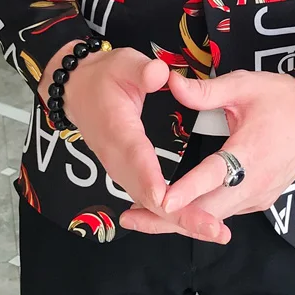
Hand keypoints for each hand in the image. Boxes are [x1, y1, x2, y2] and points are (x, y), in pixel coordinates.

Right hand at [38, 43, 229, 242]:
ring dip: (181, 220)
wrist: (77, 91)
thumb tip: (160, 74)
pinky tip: (198, 225)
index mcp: (119, 131)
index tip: (170, 200)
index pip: (137, 159)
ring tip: (216, 231)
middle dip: (181, 215)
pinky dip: (173, 215)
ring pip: (150, 204)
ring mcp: (121, 170)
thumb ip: (142, 71)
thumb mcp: (123, 63)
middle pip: (148, 195)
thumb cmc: (105, 76)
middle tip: (216, 229)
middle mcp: (118, 158)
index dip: (152, 181)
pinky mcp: (127, 175)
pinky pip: (149, 200)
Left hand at [119, 69, 294, 237]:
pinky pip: (228, 212)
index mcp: (250, 151)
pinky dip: (202, 215)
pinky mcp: (262, 200)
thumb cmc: (280, 97)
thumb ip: (205, 90)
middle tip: (132, 216)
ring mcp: (260, 195)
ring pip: (216, 217)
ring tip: (144, 218)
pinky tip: (177, 211)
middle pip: (209, 211)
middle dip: (169, 218)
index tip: (160, 200)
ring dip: (183, 220)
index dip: (187, 190)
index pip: (214, 175)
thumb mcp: (243, 85)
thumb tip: (171, 83)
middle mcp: (256, 182)